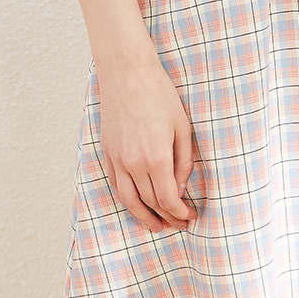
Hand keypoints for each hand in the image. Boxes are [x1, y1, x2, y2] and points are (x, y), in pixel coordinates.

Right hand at [95, 58, 198, 232]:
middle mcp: (134, 163)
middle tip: (180, 224)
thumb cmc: (159, 94)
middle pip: (150, 202)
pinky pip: (116, 184)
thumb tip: (181, 188)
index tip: (190, 216)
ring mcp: (118, 158)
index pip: (168, 199)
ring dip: (143, 216)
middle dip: (167, 217)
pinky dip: (127, 199)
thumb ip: (183, 162)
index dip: (180, 213)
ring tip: (157, 225)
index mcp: (156, 157)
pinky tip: (137, 203)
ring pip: (129, 200)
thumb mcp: (182, 127)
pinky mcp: (108, 151)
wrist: (127, 72)